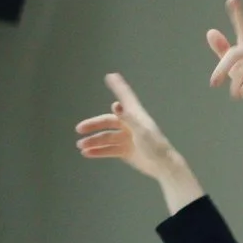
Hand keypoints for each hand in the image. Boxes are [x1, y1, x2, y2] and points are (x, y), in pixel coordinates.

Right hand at [77, 74, 202, 213]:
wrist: (163, 167)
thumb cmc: (155, 146)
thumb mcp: (141, 131)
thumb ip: (127, 118)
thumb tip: (115, 104)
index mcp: (135, 116)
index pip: (125, 98)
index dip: (118, 86)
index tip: (111, 75)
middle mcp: (129, 125)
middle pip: (108, 122)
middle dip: (93, 125)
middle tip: (79, 129)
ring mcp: (127, 139)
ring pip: (106, 137)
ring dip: (93, 141)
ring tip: (81, 146)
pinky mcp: (125, 151)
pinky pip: (109, 150)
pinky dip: (98, 151)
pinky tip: (87, 153)